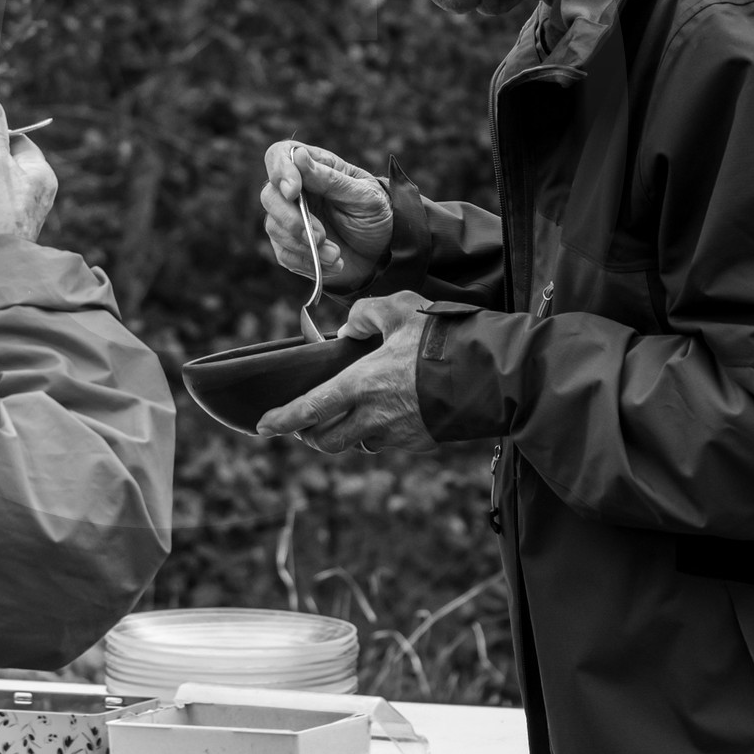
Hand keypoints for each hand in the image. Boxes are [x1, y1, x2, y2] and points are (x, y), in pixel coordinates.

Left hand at [256, 292, 432, 451]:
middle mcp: (374, 417)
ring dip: (349, 434)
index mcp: (360, 385)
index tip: (263, 426)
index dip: (283, 419)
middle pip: (328, 440)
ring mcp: (398, 435)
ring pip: (360, 443)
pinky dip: (382, 431)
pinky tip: (393, 412)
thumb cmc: (441, 338)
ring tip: (350, 414)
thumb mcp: (399, 309)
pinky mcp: (421, 442)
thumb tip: (349, 328)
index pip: (310, 409)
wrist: (489, 374)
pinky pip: (392, 442)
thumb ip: (367, 316)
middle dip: (311, 435)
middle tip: (305, 424)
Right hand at [261, 141, 392, 291]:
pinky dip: (307, 262)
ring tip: (336, 255)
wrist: (385, 252)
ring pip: (274, 228)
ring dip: (305, 245)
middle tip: (321, 236)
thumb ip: (330, 179)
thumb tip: (299, 156)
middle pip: (269, 196)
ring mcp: (290, 219)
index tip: (293, 192)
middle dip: (291, 219)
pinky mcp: (291, 246)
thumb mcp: (363, 195)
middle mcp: (296, 191)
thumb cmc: (376, 214)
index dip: (280, 171)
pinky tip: (333, 264)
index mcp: (313, 167)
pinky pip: (284, 254)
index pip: (279, 156)